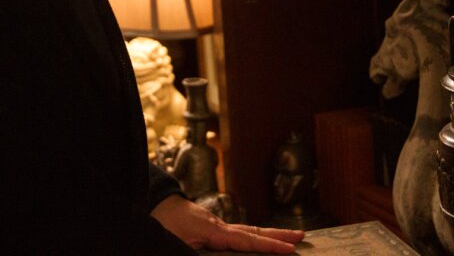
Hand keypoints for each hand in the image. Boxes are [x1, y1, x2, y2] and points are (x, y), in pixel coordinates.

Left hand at [151, 195, 303, 252]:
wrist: (151, 203)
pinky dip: (252, 238)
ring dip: (267, 236)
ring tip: (289, 239)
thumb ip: (196, 251)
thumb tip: (216, 254)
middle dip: (278, 236)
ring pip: (247, 232)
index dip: (269, 246)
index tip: (291, 250)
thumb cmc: (160, 224)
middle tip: (303, 237)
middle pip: (253, 231)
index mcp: (212, 230)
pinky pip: (236, 235)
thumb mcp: (175, 243)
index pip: (247, 240)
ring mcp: (215, 226)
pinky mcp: (210, 229)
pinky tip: (258, 243)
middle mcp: (218, 226)